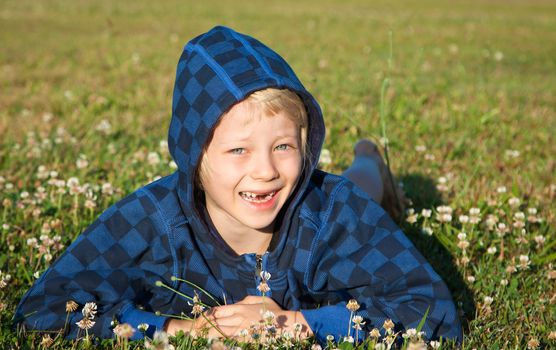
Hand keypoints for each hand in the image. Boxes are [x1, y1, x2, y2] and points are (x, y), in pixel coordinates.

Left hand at [166, 295, 312, 340]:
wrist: (286, 327)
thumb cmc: (275, 313)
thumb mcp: (261, 300)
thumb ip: (246, 300)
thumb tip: (237, 302)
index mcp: (240, 308)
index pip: (218, 311)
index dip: (208, 314)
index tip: (200, 317)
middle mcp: (237, 319)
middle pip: (216, 322)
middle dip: (204, 325)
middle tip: (192, 328)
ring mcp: (240, 332)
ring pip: (219, 333)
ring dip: (208, 335)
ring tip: (198, 337)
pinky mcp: (243, 342)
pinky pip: (228, 342)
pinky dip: (219, 343)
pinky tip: (211, 344)